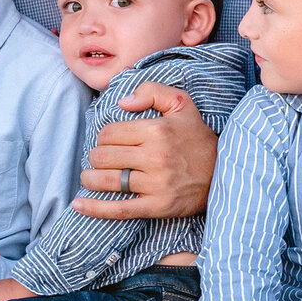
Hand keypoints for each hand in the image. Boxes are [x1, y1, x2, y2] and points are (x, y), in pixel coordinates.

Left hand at [74, 84, 216, 221]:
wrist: (223, 173)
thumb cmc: (197, 138)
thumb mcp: (183, 104)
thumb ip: (152, 91)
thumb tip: (122, 102)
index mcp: (157, 131)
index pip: (109, 133)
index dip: (104, 136)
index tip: (112, 141)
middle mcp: (155, 157)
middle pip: (103, 156)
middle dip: (96, 156)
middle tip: (103, 158)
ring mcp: (155, 184)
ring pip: (106, 181)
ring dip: (91, 178)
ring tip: (91, 176)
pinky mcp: (156, 206)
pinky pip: (118, 209)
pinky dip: (95, 208)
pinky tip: (78, 204)